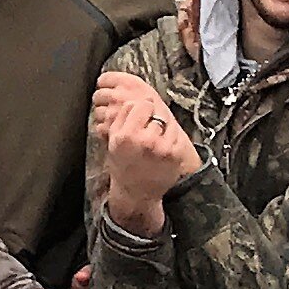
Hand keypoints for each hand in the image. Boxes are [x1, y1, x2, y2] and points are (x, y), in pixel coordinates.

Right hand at [91, 71, 199, 234]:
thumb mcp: (112, 142)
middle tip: (144, 130)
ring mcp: (162, 147)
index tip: (134, 118)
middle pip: (152, 108)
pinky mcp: (175, 153)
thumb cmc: (123, 166)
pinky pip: (175, 132)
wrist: (137, 193)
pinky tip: (162, 148)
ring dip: (160, 125)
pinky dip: (169, 136)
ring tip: (153, 141)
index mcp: (124, 137)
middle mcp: (143, 140)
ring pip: (165, 118)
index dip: (136, 110)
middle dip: (148, 115)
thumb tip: (128, 96)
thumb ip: (118, 118)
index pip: (136, 104)